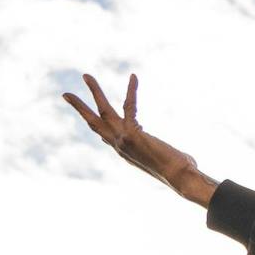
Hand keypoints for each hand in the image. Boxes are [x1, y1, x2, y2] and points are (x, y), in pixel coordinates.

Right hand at [62, 73, 217, 205]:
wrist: (180, 178)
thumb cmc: (180, 172)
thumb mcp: (169, 162)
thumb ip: (168, 156)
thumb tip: (188, 162)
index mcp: (125, 153)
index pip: (106, 137)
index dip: (99, 126)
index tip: (89, 117)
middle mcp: (119, 146)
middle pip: (93, 123)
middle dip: (80, 107)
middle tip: (66, 94)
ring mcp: (123, 140)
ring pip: (103, 111)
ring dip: (95, 92)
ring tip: (86, 76)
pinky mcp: (132, 133)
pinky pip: (129, 106)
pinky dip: (132, 91)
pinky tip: (134, 77)